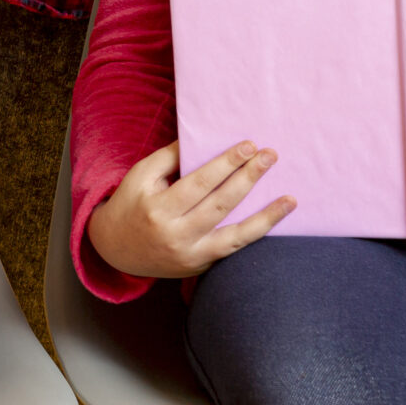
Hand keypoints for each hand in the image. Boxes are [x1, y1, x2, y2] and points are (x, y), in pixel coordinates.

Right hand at [85, 141, 295, 280]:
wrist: (115, 249)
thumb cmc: (130, 204)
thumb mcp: (141, 176)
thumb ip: (170, 158)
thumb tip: (202, 138)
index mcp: (158, 209)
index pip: (200, 183)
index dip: (226, 163)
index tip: (248, 145)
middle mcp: (176, 235)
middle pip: (220, 204)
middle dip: (248, 178)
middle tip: (270, 155)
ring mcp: (191, 255)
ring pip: (235, 235)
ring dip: (266, 217)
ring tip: (290, 199)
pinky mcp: (200, 266)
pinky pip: (234, 249)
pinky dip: (256, 234)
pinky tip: (275, 220)